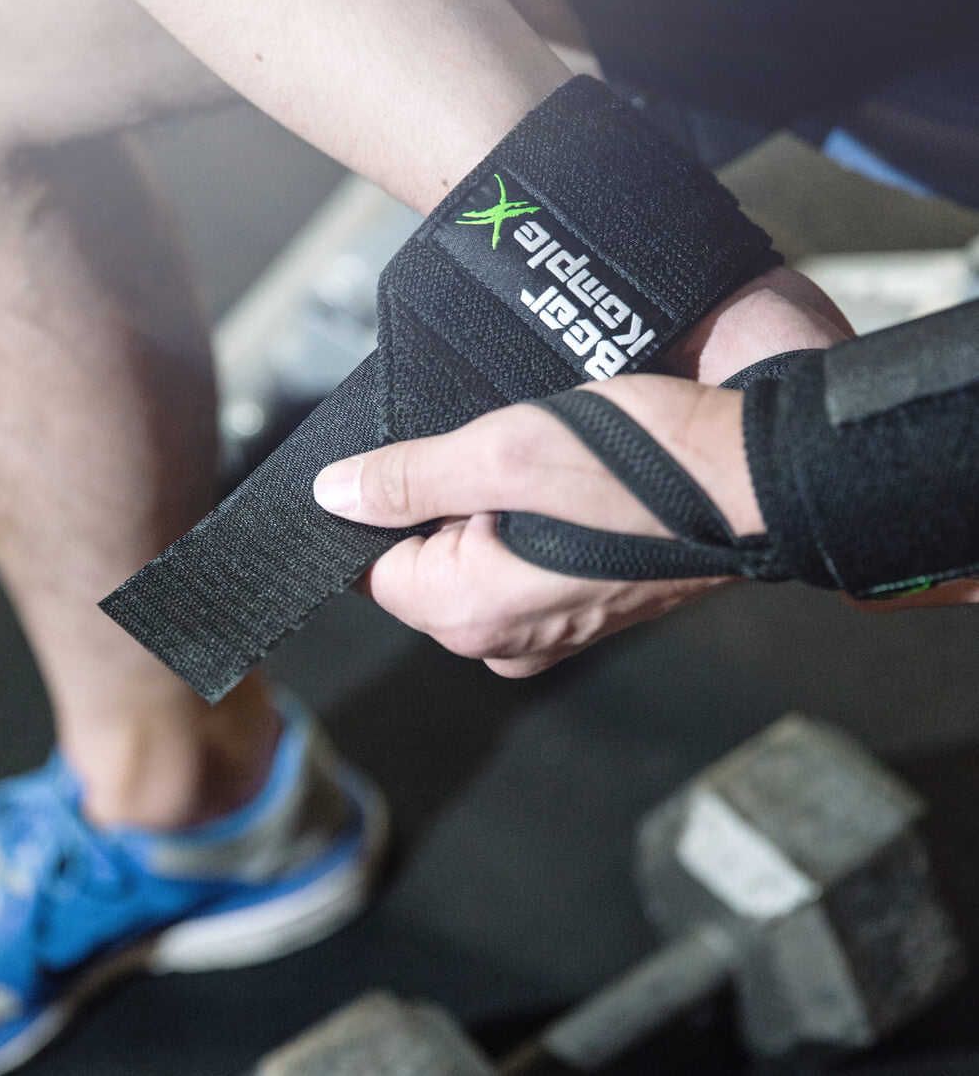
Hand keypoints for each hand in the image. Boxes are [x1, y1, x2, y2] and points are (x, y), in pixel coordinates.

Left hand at [311, 263, 849, 675]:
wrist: (758, 486)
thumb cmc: (643, 467)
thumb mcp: (505, 450)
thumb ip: (408, 478)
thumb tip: (332, 496)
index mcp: (468, 612)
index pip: (372, 567)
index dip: (385, 504)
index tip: (421, 458)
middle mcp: (501, 640)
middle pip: (422, 565)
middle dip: (441, 505)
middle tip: (499, 454)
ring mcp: (544, 634)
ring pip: (470, 561)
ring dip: (487, 509)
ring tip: (541, 470)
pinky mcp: (577, 614)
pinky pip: (516, 569)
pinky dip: (523, 527)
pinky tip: (562, 491)